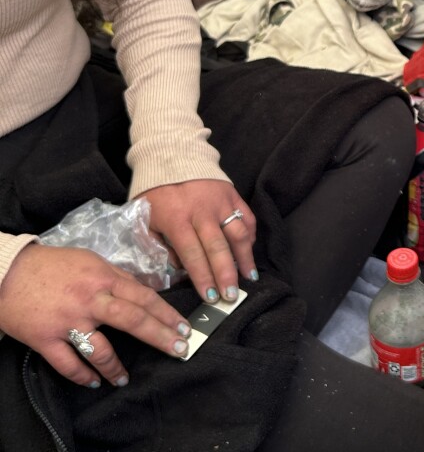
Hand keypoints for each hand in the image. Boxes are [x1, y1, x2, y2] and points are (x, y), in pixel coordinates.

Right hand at [0, 243, 191, 387]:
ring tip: (124, 379)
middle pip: (132, 320)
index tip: (184, 328)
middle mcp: (89, 300)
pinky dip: (82, 376)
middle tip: (179, 350)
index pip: (143, 297)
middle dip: (160, 337)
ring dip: (115, 367)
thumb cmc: (51, 265)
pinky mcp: (45, 339)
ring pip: (100, 350)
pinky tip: (93, 382)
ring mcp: (68, 321)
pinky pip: (68, 364)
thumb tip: (141, 293)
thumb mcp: (90, 261)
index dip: (167, 314)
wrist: (6, 271)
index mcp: (102, 278)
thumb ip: (115, 278)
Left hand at [139, 179, 256, 303]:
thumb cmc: (155, 192)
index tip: (210, 296)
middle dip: (226, 274)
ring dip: (245, 257)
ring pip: (238, 233)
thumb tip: (177, 269)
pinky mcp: (232, 194)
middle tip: (231, 295)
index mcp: (176, 219)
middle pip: (218, 247)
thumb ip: (158, 245)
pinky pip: (246, 217)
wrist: (171, 155)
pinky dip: (250, 236)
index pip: (192, 254)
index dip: (202, 277)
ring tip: (249, 277)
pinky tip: (249, 251)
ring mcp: (220, 202)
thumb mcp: (145, 219)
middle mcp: (202, 212)